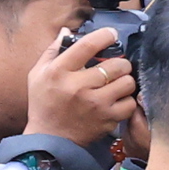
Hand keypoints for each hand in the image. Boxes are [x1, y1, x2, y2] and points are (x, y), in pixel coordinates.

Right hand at [25, 20, 138, 142]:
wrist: (50, 138)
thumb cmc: (44, 103)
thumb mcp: (38, 74)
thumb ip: (52, 51)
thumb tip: (67, 30)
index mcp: (59, 71)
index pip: (86, 46)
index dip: (104, 36)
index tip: (112, 34)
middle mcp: (78, 86)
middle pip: (116, 64)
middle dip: (120, 63)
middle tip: (116, 67)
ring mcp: (95, 104)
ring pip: (127, 83)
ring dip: (125, 81)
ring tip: (117, 84)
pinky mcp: (107, 119)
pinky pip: (130, 103)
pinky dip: (127, 101)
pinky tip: (117, 100)